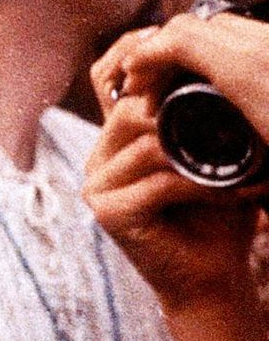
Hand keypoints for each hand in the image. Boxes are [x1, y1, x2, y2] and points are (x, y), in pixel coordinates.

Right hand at [87, 23, 268, 310]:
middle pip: (133, 109)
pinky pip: (158, 182)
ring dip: (202, 157)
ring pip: (147, 143)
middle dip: (186, 115)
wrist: (210, 279)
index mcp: (116, 138)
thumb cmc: (216, 215)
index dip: (141, 63)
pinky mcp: (108, 211)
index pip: (109, 81)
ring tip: (243, 172)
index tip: (188, 61)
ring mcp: (97, 184)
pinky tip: (233, 195)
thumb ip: (195, 120)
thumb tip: (211, 74)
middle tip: (237, 134)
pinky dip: (203, 187)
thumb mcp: (207, 157)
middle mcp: (99, 156)